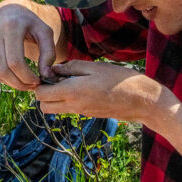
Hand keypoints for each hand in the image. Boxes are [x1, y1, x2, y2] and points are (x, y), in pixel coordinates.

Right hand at [0, 3, 56, 90]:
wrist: (8, 9)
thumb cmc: (30, 22)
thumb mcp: (45, 31)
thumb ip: (49, 53)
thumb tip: (46, 75)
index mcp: (11, 27)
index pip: (15, 61)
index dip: (26, 76)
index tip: (38, 80)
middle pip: (4, 70)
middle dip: (20, 83)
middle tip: (33, 86)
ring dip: (14, 83)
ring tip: (28, 84)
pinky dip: (8, 78)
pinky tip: (19, 77)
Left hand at [33, 60, 164, 123]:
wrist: (141, 101)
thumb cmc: (119, 79)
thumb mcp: (95, 67)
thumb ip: (71, 67)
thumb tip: (54, 69)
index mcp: (72, 92)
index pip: (41, 95)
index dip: (40, 84)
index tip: (49, 72)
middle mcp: (73, 106)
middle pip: (44, 107)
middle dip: (44, 94)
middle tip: (55, 79)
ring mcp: (80, 112)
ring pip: (55, 110)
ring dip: (55, 98)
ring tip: (69, 81)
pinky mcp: (88, 114)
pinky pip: (69, 109)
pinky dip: (67, 100)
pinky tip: (81, 87)